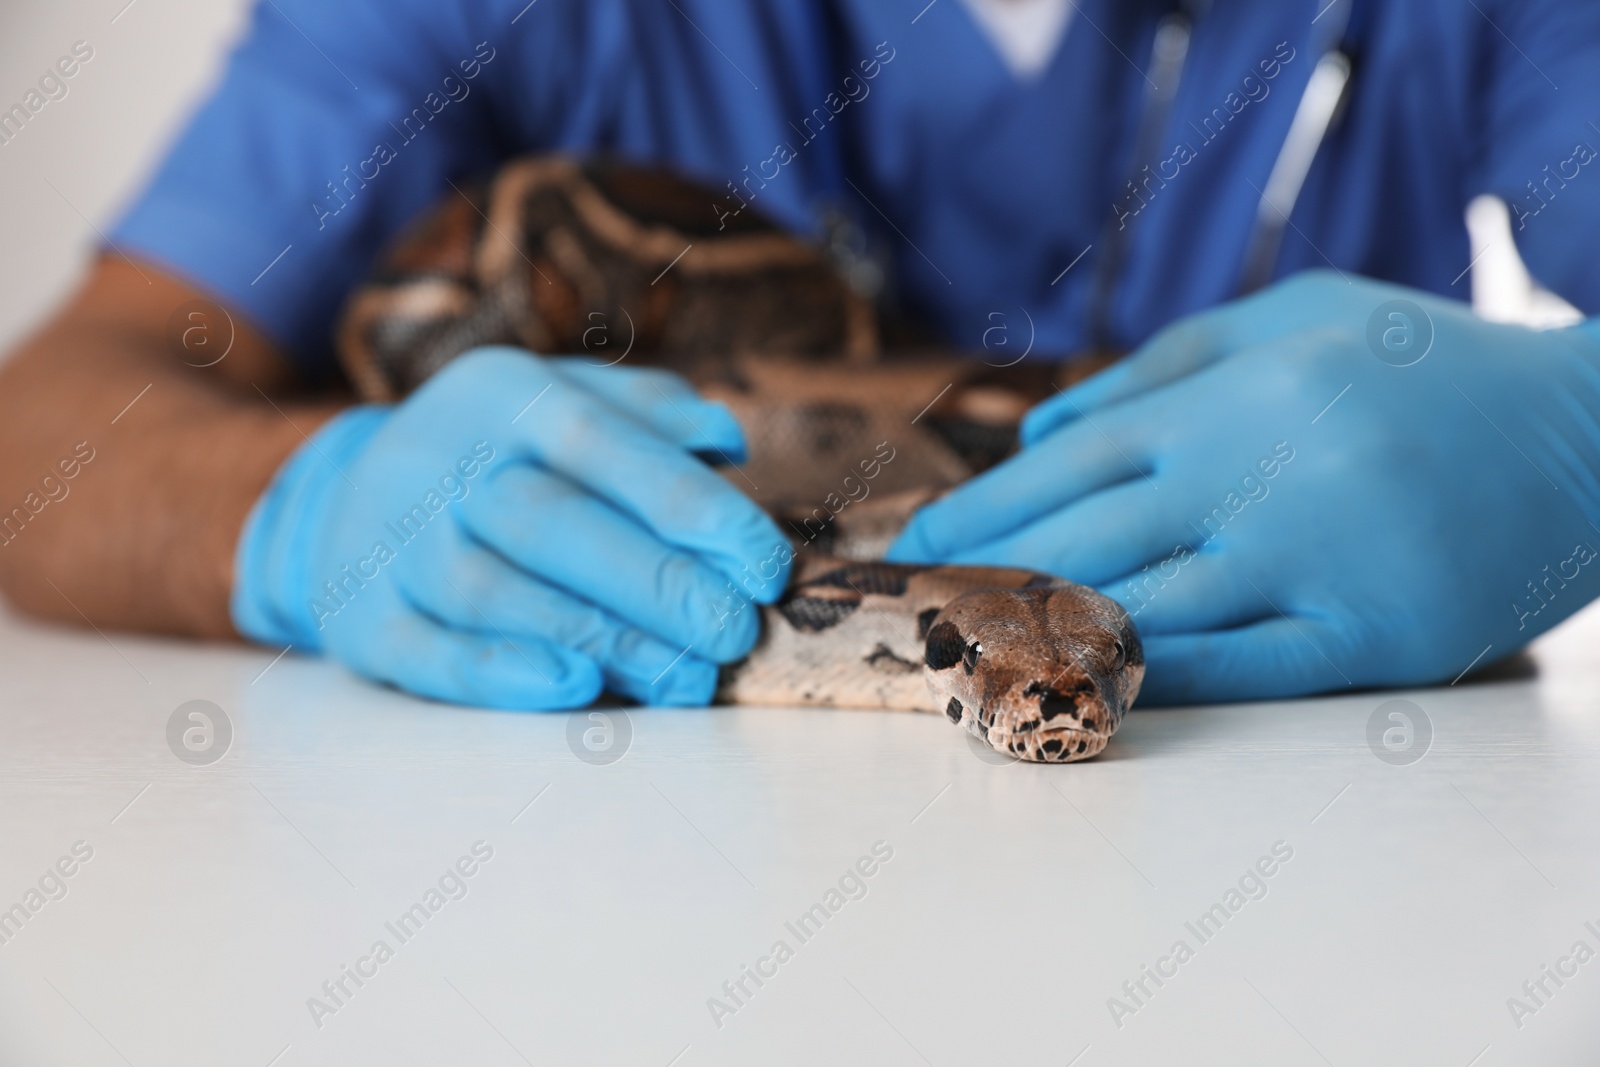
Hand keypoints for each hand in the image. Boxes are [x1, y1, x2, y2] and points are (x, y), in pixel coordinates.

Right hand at [233, 347, 789, 707]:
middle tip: (735, 634)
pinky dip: (501, 674)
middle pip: (552, 522)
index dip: (693, 507)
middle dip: (656, 582)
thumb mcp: (564, 401)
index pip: (608, 445)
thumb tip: (726, 441)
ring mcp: (394, 543)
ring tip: (688, 680)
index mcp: (507, 396)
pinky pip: (430, 652)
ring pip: (497, 593)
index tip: (765, 568)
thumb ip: (649, 415)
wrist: (345, 499)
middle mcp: (443, 461)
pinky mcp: (364, 620)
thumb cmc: (499, 455)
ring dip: (602, 640)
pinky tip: (577, 690)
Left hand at [889, 271, 1599, 703]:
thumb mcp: (1293, 317)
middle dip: (980, 579)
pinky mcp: (1368, 637)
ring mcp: (1310, 563)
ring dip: (1037, 638)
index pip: (1066, 469)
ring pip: (1143, 612)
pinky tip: (1079, 692)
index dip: (977, 513)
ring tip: (961, 657)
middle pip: (1080, 543)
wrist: (1586, 434)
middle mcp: (1254, 480)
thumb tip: (1038, 427)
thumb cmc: (1422, 363)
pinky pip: (1238, 670)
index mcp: (1228, 402)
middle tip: (908, 612)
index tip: (911, 548)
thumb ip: (1160, 368)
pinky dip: (1151, 682)